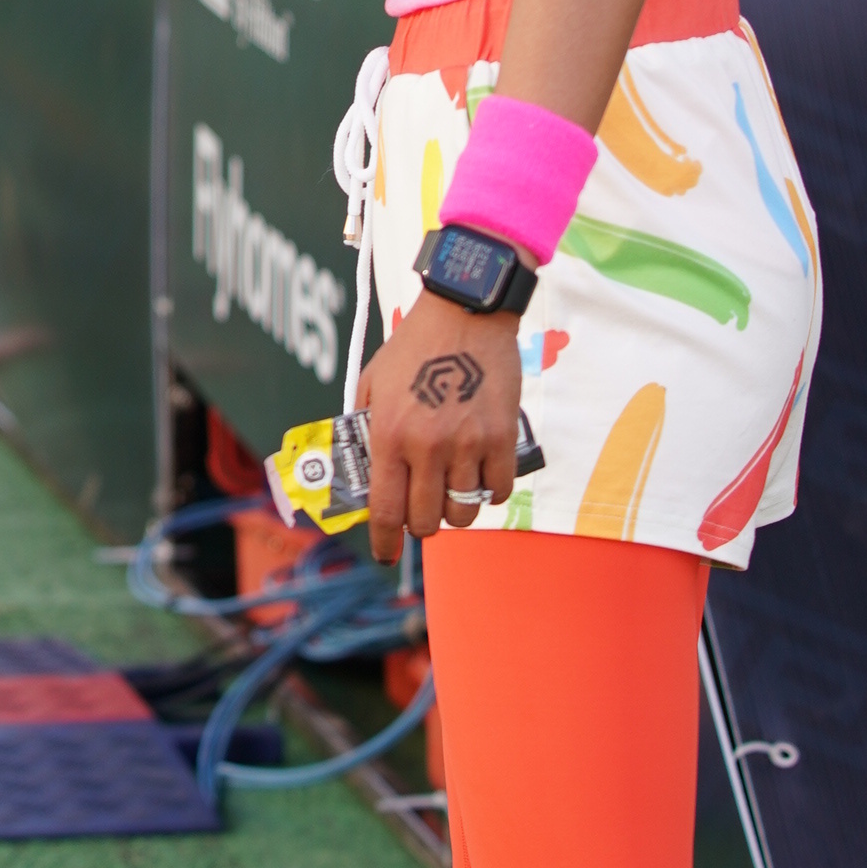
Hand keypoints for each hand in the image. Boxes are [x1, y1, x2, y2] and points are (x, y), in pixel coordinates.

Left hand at [357, 291, 521, 561]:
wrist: (465, 313)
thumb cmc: (413, 347)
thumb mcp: (372, 384)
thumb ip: (366, 430)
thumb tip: (364, 474)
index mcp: (390, 435)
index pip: (385, 510)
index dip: (384, 542)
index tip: (384, 555)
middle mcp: (428, 446)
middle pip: (426, 520)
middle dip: (421, 523)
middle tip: (422, 508)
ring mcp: (469, 444)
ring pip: (464, 512)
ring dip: (456, 509)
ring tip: (451, 488)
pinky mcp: (502, 437)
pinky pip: (498, 491)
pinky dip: (489, 492)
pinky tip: (481, 477)